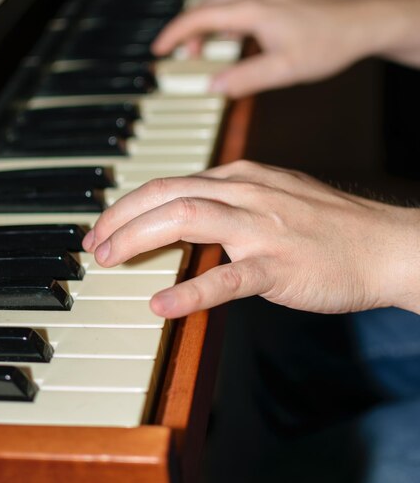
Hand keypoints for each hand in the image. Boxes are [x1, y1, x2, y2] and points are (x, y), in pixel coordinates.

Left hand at [82, 160, 419, 317]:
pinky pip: (227, 277)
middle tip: (96, 244)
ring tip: (112, 261)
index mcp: (244, 177)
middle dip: (122, 216)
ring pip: (187, 218)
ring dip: (140, 238)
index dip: (132, 203)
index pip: (173, 181)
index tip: (108, 224)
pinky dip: (190, 291)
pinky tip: (162, 305)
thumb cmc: (333, 224)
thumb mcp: (277, 195)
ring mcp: (263, 227)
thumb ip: (234, 200)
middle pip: (168, 193)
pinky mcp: (279, 265)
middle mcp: (248, 192)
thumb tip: (192, 213)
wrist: (385, 244)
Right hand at [152, 0, 382, 97]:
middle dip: (186, 31)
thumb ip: (244, 79)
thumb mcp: (283, 70)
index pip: (199, 18)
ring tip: (200, 53)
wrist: (361, 23)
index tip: (157, 50)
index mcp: (251, 11)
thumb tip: (213, 87)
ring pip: (221, 4)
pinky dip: (223, 22)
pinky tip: (230, 39)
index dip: (174, 34)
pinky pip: (238, 5)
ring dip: (205, 26)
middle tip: (176, 56)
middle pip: (205, 7)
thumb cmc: (328, 44)